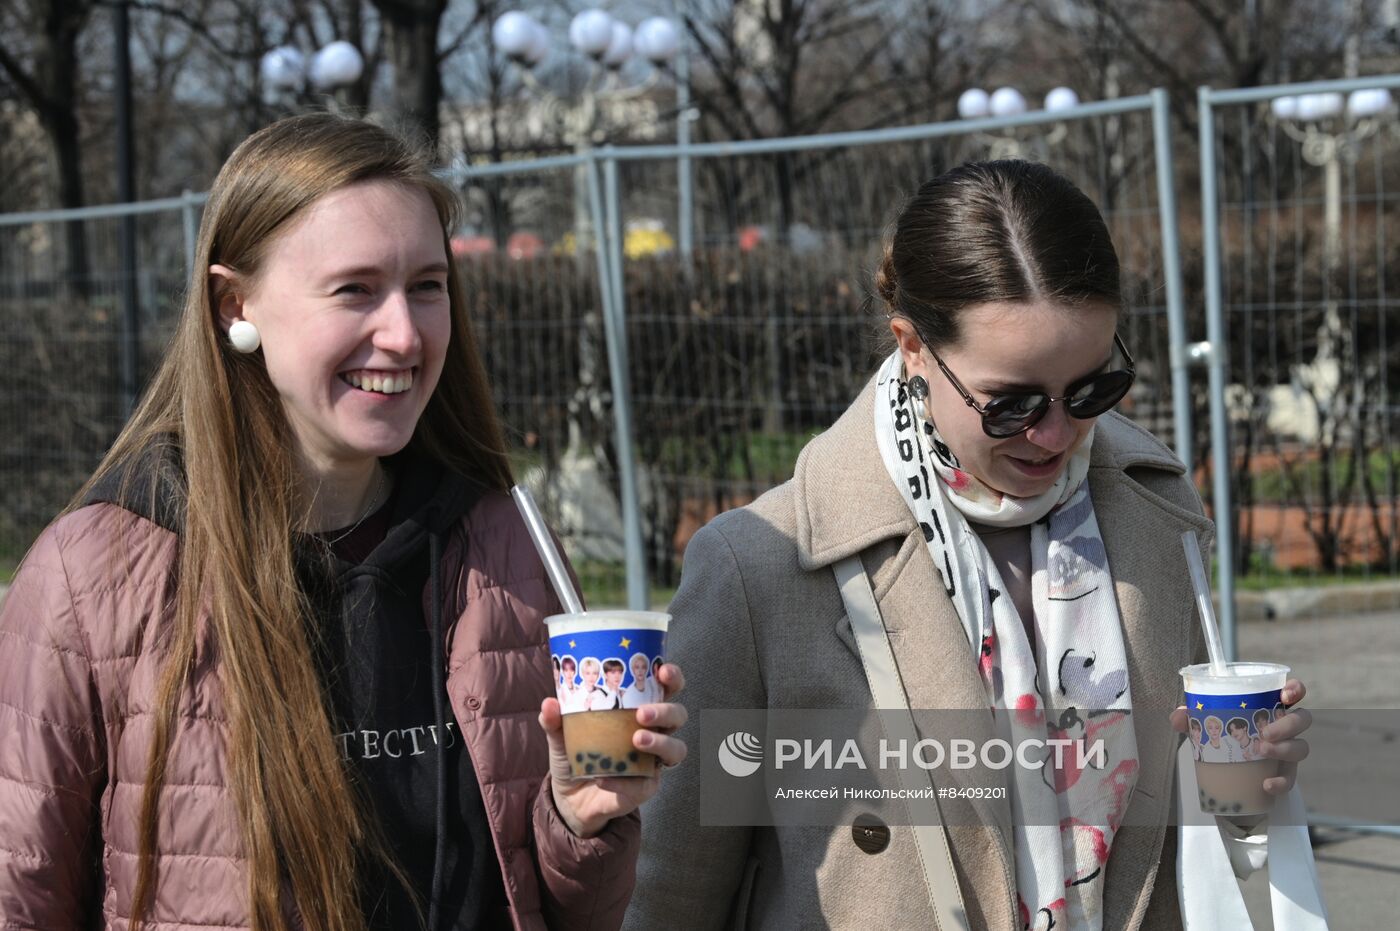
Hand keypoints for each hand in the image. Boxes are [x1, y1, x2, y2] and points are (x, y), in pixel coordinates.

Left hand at [538, 662, 688, 837]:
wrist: (569, 799)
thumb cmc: (575, 755)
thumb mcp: (561, 735)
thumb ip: (555, 720)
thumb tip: (549, 704)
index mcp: (638, 710)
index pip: (665, 688)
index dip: (672, 678)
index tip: (663, 671)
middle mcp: (653, 732)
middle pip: (678, 715)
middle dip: (666, 710)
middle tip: (643, 713)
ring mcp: (652, 761)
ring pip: (676, 749)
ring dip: (660, 742)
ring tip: (636, 740)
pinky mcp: (645, 787)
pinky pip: (646, 784)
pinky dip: (624, 782)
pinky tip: (604, 780)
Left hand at [1171, 678, 1310, 794]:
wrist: (1229, 769)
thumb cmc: (1223, 734)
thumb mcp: (1205, 722)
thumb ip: (1190, 717)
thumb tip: (1178, 717)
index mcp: (1270, 707)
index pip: (1293, 692)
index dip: (1295, 690)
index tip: (1285, 695)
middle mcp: (1285, 727)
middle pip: (1303, 719)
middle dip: (1288, 724)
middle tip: (1265, 732)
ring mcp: (1288, 750)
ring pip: (1301, 747)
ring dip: (1284, 749)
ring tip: (1261, 751)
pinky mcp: (1286, 772)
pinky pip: (1291, 778)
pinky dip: (1281, 782)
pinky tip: (1266, 785)